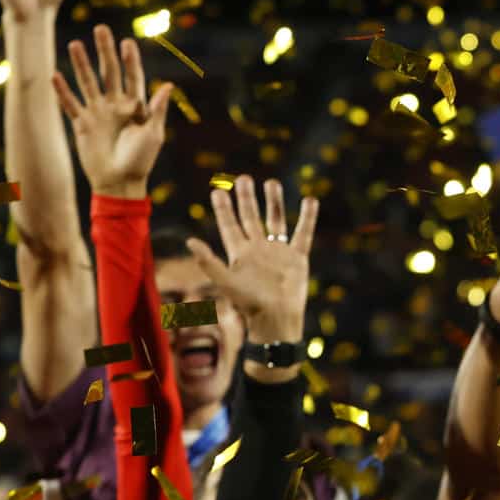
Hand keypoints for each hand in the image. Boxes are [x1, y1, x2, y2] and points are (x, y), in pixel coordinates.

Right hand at [53, 25, 173, 196]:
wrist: (119, 183)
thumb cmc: (141, 160)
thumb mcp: (153, 134)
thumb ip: (157, 109)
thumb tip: (168, 86)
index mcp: (135, 106)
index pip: (133, 77)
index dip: (130, 60)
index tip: (127, 42)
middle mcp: (115, 105)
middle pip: (109, 72)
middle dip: (105, 51)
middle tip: (100, 29)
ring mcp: (97, 113)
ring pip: (88, 83)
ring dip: (81, 64)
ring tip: (74, 44)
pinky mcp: (82, 124)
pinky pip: (70, 105)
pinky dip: (63, 91)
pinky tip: (55, 75)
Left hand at [184, 176, 317, 342]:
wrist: (277, 320)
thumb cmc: (249, 305)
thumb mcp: (226, 282)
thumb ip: (209, 262)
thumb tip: (190, 241)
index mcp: (239, 253)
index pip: (229, 225)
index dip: (223, 209)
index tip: (218, 191)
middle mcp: (258, 249)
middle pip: (250, 218)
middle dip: (246, 198)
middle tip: (243, 178)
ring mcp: (278, 252)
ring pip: (275, 220)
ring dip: (273, 202)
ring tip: (272, 182)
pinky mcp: (297, 257)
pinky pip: (302, 233)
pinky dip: (307, 217)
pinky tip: (310, 200)